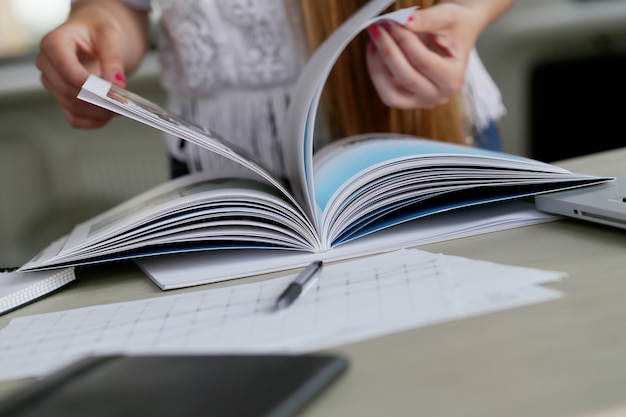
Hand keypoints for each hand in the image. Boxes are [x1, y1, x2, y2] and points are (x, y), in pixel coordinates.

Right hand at [36, 1, 148, 127]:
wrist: (91, 33)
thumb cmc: (97, 29)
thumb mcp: (109, 34)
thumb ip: (113, 58)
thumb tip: (117, 84)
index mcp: (53, 43)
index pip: (67, 70)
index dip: (88, 84)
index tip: (112, 92)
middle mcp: (46, 64)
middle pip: (69, 91)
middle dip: (97, 101)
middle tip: (124, 104)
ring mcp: (51, 83)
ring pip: (72, 107)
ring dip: (98, 113)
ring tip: (122, 109)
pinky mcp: (61, 97)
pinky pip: (74, 118)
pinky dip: (93, 121)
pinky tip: (111, 116)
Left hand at [365, 2, 488, 109]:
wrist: (454, 37)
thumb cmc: (455, 28)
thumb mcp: (446, 18)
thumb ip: (425, 20)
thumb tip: (403, 21)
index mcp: (454, 79)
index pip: (423, 61)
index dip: (403, 40)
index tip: (391, 23)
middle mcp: (439, 95)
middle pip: (406, 78)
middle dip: (388, 50)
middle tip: (378, 28)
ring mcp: (422, 101)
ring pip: (391, 93)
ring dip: (377, 66)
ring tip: (374, 41)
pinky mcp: (407, 100)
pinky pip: (386, 91)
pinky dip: (376, 72)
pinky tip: (375, 51)